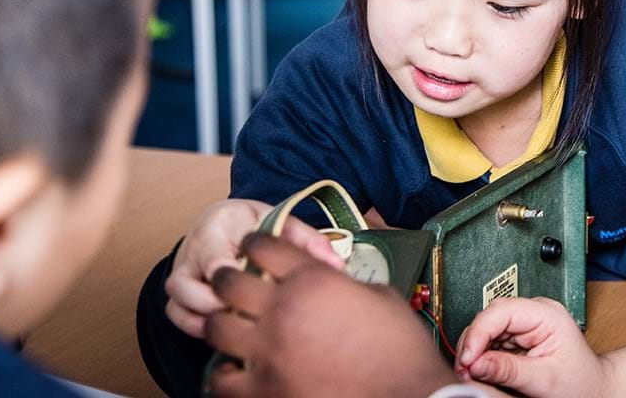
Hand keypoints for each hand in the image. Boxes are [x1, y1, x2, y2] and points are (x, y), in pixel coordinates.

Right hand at [165, 199, 342, 337]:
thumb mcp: (279, 221)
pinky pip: (175, 315)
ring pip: (177, 302)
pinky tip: (224, 332)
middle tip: (245, 313)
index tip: (248, 286)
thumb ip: (306, 239)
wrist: (225, 223)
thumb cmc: (253, 226)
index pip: (212, 254)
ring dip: (204, 319)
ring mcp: (183, 273)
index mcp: (220, 227)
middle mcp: (194, 251)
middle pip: (185, 284)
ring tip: (236, 324)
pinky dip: (194, 326)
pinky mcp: (179, 293)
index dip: (225, 275)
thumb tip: (336, 263)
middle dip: (214, 304)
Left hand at [204, 233, 455, 396]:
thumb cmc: (401, 347)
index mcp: (313, 279)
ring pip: (215, 327)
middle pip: (228, 281)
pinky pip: (219, 380)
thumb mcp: (380, 297)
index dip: (256, 243)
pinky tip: (237, 372)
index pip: (263, 245)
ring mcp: (269, 352)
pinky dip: (223, 375)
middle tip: (235, 288)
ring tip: (233, 330)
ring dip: (222, 325)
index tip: (255, 249)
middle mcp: (283, 309)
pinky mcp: (264, 391)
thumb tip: (332, 281)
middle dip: (228, 281)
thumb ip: (344, 283)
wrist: (409, 395)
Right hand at [455, 297, 607, 396]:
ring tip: (471, 375)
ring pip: (485, 330)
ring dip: (474, 352)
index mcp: (546, 314)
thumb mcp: (544, 379)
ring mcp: (524, 324)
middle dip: (473, 344)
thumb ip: (509, 370)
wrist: (593, 390)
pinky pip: (490, 342)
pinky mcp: (516, 337)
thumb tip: (475, 363)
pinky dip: (481, 358)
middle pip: (489, 318)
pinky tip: (479, 372)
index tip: (468, 359)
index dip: (479, 333)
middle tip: (465, 371)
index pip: (502, 311)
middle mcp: (533, 313)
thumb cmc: (581, 382)